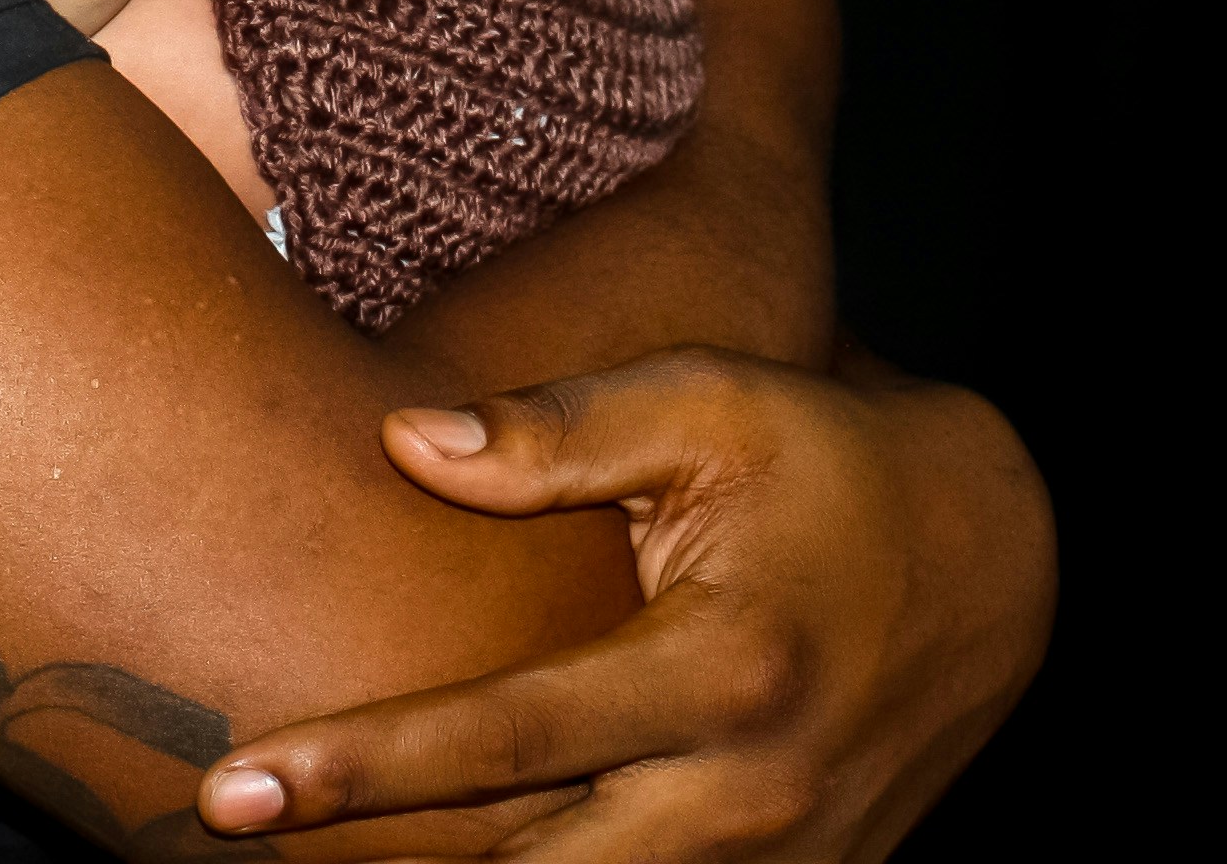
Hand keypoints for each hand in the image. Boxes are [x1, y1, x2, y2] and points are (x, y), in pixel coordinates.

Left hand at [196, 348, 1052, 859]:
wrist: (999, 557)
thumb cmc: (831, 460)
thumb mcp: (712, 407)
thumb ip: (560, 431)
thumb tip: (404, 442)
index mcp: (722, 671)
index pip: (508, 739)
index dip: (364, 767)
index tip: (239, 784)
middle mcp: (750, 797)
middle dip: (383, 858)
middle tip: (226, 831)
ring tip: (320, 850)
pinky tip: (461, 851)